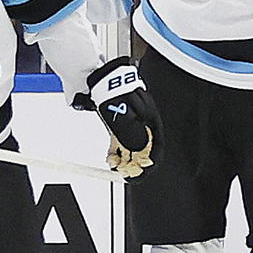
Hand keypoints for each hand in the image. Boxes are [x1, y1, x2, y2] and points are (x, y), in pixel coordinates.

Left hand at [82, 57, 161, 177]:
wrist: (96, 77)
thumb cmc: (112, 91)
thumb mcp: (122, 115)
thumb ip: (131, 135)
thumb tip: (138, 152)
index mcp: (151, 119)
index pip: (156, 148)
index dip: (148, 165)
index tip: (138, 176)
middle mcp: (145, 120)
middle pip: (145, 148)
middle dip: (135, 163)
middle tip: (125, 173)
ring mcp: (133, 119)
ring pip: (133, 145)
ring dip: (125, 158)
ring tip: (115, 166)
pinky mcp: (121, 118)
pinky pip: (122, 138)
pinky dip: (117, 149)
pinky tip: (110, 156)